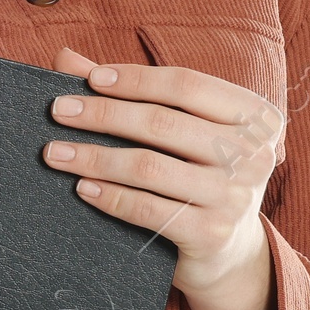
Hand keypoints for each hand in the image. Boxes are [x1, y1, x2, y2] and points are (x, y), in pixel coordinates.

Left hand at [43, 44, 283, 309]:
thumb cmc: (197, 174)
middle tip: (58, 111)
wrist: (229, 251)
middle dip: (103, 114)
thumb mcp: (182, 131)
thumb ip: (130, 93)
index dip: (135, 79)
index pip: (186, 85)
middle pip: (163, 123)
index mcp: (254, 116)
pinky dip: (109, 196)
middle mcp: (252, 154)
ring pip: (149, 167)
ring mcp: (235, 197)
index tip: (90, 79)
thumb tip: (66, 58)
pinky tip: (82, 187)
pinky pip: (147, 209)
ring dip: (94, 156)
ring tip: (55, 153)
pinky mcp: (212, 234)